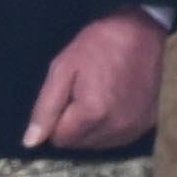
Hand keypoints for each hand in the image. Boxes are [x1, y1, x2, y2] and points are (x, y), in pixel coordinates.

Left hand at [24, 9, 169, 151]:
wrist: (141, 32)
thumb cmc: (97, 45)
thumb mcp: (62, 69)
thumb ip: (45, 108)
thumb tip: (31, 142)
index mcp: (92, 114)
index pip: (60, 139)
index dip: (57, 118)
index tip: (67, 94)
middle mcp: (115, 128)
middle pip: (79, 144)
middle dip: (74, 125)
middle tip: (83, 93)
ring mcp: (134, 129)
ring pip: (98, 144)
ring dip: (92, 128)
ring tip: (99, 96)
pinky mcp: (146, 125)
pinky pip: (117, 139)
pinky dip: (111, 127)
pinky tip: (114, 103)